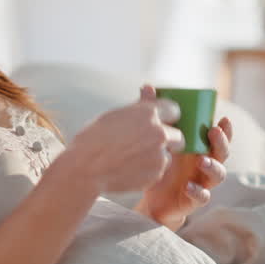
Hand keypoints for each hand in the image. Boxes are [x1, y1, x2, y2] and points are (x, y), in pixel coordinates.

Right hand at [64, 86, 185, 194]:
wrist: (85, 168)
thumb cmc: (94, 139)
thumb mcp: (116, 115)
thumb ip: (139, 105)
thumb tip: (149, 89)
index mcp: (149, 113)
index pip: (174, 109)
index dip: (166, 116)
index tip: (161, 120)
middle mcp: (159, 133)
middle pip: (178, 136)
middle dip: (167, 139)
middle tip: (149, 143)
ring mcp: (159, 155)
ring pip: (168, 155)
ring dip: (157, 156)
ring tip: (133, 158)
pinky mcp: (156, 174)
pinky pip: (159, 170)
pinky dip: (149, 170)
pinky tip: (130, 168)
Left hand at [135, 85, 233, 230]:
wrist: (150, 199)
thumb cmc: (160, 165)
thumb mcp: (157, 139)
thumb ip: (154, 114)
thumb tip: (147, 86)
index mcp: (200, 148)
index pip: (218, 137)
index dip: (225, 129)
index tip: (223, 118)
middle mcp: (205, 164)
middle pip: (223, 153)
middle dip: (222, 142)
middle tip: (214, 132)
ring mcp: (202, 182)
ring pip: (218, 175)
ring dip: (213, 166)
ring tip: (202, 160)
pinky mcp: (192, 200)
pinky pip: (202, 197)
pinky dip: (197, 192)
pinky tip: (189, 186)